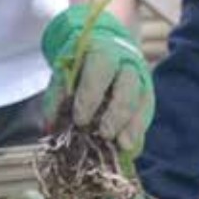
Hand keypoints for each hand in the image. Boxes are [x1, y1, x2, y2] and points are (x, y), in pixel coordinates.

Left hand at [42, 6, 153, 154]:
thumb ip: (57, 98)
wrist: (105, 50)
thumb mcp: (64, 74)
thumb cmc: (80, 67)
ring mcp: (142, 79)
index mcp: (103, 52)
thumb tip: (51, 127)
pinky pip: (146, 114)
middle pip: (127, 87)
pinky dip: (138, 132)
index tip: (80, 120)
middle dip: (116, 113)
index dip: (90, 95)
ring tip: (123, 146)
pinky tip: (131, 148)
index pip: (100, 71)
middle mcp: (127, 64)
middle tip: (105, 135)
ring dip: (133, 126)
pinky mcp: (147, 96)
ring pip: (142, 101)